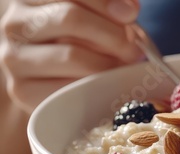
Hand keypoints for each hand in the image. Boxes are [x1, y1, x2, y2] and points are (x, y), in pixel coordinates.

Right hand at [0, 0, 142, 112]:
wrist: (56, 81)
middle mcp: (16, 23)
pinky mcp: (22, 89)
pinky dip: (95, 85)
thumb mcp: (92, 17)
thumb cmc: (81, 43)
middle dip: (112, 34)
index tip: (131, 13)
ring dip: (108, 62)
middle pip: (70, 18)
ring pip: (71, 55)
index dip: (104, 2)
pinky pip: (68, 87)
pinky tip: (106, 84)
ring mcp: (15, 57)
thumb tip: (128, 10)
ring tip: (123, 67)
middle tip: (134, 48)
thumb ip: (108, 8)